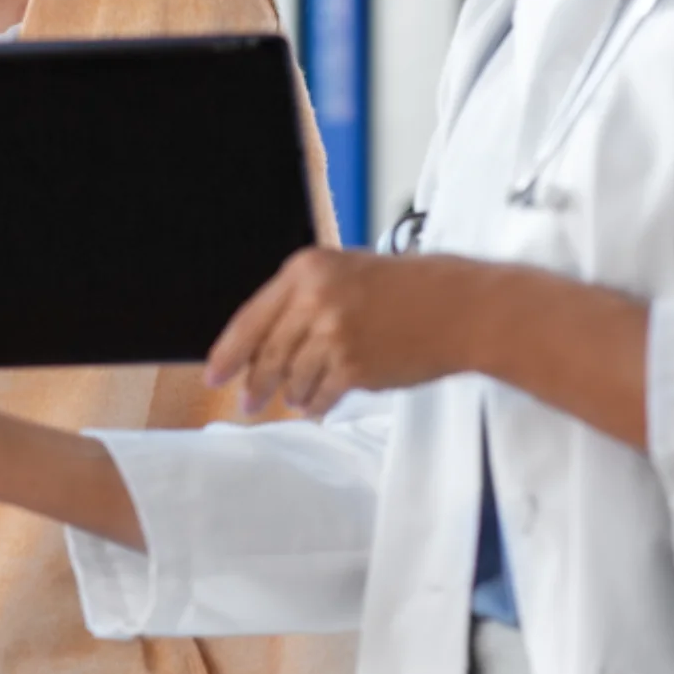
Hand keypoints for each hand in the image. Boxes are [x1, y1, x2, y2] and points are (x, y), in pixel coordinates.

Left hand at [205, 248, 491, 417]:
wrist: (459, 308)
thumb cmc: (410, 290)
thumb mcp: (347, 272)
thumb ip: (304, 300)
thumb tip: (264, 342)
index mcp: (307, 270)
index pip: (251, 318)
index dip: (229, 352)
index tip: (215, 373)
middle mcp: (315, 300)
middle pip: (268, 354)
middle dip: (256, 383)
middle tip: (249, 400)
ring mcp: (334, 335)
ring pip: (293, 379)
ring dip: (293, 394)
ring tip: (300, 397)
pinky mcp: (354, 367)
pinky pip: (320, 396)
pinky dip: (317, 403)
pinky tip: (320, 403)